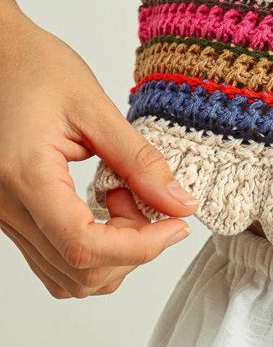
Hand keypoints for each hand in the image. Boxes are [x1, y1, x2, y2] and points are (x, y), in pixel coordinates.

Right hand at [0, 7, 197, 297]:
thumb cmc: (34, 68)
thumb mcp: (94, 107)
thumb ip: (139, 160)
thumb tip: (180, 204)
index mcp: (25, 176)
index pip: (84, 246)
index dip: (139, 247)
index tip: (176, 225)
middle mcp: (6, 207)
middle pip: (79, 272)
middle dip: (131, 250)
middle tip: (150, 201)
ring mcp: (4, 217)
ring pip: (67, 278)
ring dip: (113, 254)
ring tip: (124, 197)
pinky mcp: (11, 217)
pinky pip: (54, 260)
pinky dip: (91, 250)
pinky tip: (104, 209)